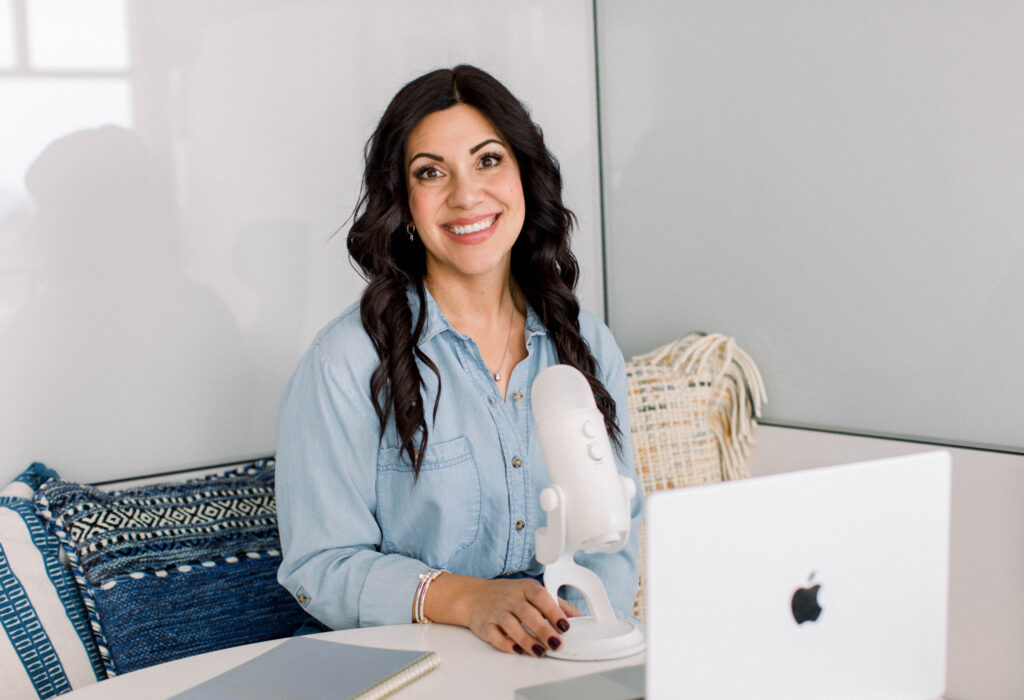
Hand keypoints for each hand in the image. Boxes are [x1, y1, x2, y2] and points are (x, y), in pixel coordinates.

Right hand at [424, 574, 579, 656]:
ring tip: (540, 651)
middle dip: (543, 630)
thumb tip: (580, 618)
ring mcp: (496, 611)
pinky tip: (517, 650)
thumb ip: (556, 604)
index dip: (553, 611)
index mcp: (525, 588)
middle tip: (556, 644)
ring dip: (527, 640)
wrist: (473, 596)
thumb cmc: (508, 595)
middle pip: (527, 613)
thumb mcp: (532, 593)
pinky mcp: (485, 626)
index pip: (541, 596)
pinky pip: (495, 636)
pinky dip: (506, 644)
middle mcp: (510, 598)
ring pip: (511, 626)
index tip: (565, 626)